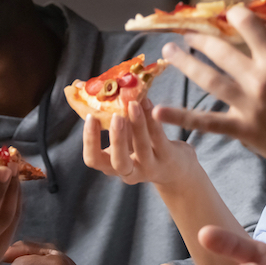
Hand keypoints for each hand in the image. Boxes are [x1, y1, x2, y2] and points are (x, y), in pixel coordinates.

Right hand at [82, 101, 199, 188]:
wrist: (176, 169)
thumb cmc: (143, 149)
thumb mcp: (125, 140)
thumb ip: (114, 124)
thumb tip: (98, 93)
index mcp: (112, 166)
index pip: (93, 160)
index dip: (89, 141)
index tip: (90, 117)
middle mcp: (130, 171)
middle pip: (119, 163)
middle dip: (116, 139)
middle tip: (115, 116)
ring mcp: (150, 167)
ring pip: (142, 148)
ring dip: (138, 125)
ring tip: (134, 104)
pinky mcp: (168, 157)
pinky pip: (159, 138)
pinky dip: (152, 120)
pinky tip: (148, 103)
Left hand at [153, 6, 265, 179]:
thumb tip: (258, 44)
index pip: (249, 25)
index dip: (235, 16)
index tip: (226, 14)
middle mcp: (261, 78)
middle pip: (221, 50)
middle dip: (200, 39)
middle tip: (185, 34)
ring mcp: (249, 105)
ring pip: (209, 78)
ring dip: (185, 63)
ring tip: (169, 52)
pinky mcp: (243, 129)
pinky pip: (206, 121)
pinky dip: (181, 116)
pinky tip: (159, 111)